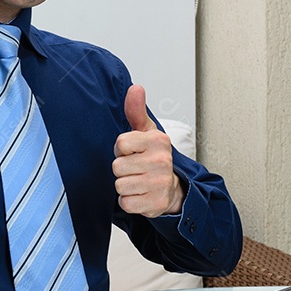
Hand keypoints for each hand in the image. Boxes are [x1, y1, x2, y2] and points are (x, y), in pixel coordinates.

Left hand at [112, 85, 184, 217]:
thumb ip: (136, 111)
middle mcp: (161, 161)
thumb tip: (135, 88)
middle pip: (117, 166)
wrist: (172, 187)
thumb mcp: (146, 131)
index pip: (120, 144)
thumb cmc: (154, 157)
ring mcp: (159, 183)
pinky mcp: (155, 203)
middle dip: (122, 169)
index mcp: (158, 141)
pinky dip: (129, 201)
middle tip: (136, 168)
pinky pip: (126, 202)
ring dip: (125, 185)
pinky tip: (140, 194)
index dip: (121, 150)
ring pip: (120, 185)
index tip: (132, 152)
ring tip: (138, 181)